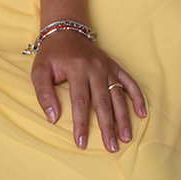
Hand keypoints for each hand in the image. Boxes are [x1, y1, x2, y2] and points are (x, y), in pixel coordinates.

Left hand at [30, 30, 145, 151]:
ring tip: (126, 138)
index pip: (80, 102)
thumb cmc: (51, 55)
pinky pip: (129, 82)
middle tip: (111, 148)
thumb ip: (44, 94)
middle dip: (107, 127)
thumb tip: (53, 118)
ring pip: (118, 95)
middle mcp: (95, 68)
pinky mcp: (115, 66)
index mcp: (76, 68)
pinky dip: (137, 97)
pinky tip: (141, 113)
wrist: (66, 31)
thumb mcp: (39, 71)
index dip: (81, 124)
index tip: (81, 143)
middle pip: (103, 102)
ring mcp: (107, 67)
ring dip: (123, 117)